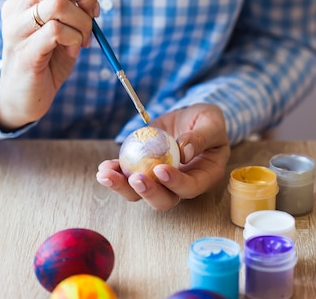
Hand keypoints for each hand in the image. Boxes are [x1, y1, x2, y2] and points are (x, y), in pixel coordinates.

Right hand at [0, 0, 98, 130]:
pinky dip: (74, 38)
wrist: (22, 98)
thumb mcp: (62, 26)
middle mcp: (16, 6)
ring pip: (58, 3)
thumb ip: (72, 5)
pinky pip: (56, 31)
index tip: (88, 0)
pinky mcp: (24, 52)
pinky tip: (73, 49)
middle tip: (92, 15)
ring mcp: (17, 29)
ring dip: (83, 21)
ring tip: (82, 39)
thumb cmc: (47, 60)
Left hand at [96, 103, 230, 210]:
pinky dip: (115, 172)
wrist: (191, 117)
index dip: (175, 183)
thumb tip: (184, 151)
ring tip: (106, 174)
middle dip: (146, 192)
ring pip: (140, 193)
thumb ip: (202, 136)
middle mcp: (181, 185)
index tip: (160, 170)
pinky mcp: (143, 169)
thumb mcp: (211, 123)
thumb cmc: (207, 121)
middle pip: (163, 199)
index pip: (189, 187)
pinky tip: (104, 167)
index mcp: (203, 177)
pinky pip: (127, 176)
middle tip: (135, 178)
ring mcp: (160, 180)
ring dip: (122, 187)